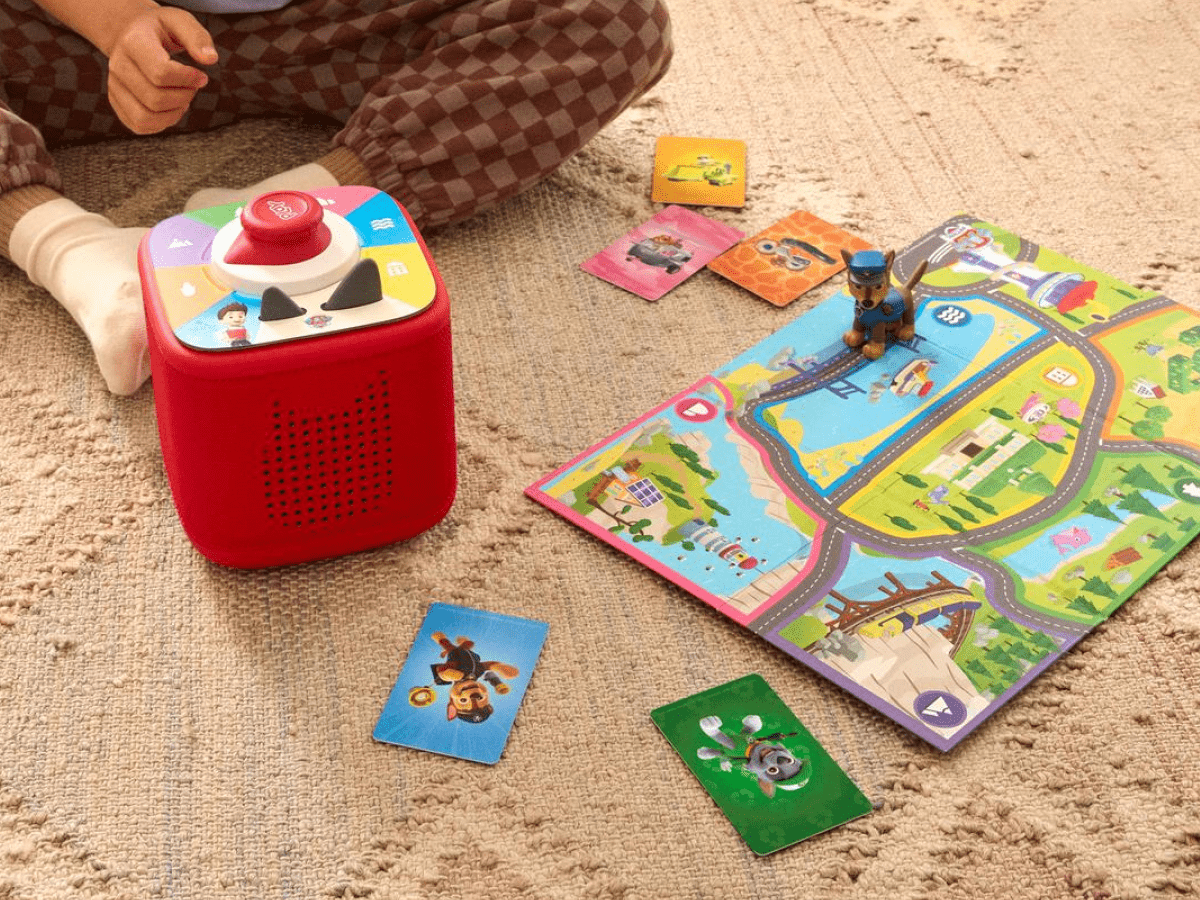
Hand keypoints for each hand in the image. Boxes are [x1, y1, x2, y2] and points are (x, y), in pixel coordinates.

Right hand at [105, 6, 217, 133]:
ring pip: (145, 118)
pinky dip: (161, 123)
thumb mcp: (179, 21)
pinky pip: (139, 125)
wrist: (131, 33)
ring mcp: (114, 85)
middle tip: (192, 87)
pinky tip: (171, 108)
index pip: (160, 73)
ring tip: (182, 100)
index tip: (202, 77)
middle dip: (184, 97)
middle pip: (155, 99)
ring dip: (173, 115)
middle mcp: (118, 65)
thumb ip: (197, 37)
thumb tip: (210, 59)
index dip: (187, 80)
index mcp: (133, 42)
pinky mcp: (117, 101)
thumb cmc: (160, 29)